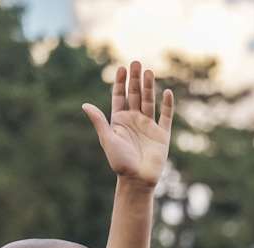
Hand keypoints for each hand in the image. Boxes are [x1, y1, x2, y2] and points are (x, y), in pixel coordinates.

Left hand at [83, 60, 175, 189]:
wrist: (137, 180)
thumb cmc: (120, 162)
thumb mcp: (107, 139)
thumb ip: (99, 121)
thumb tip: (85, 105)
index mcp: (119, 120)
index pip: (120, 97)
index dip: (121, 83)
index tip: (122, 68)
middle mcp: (134, 120)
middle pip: (135, 95)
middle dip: (135, 79)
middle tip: (136, 62)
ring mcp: (149, 126)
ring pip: (149, 101)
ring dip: (149, 87)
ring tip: (149, 71)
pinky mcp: (162, 134)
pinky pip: (166, 116)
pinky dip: (167, 105)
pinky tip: (167, 93)